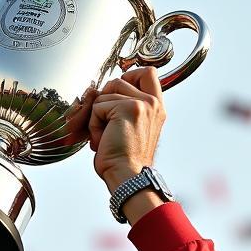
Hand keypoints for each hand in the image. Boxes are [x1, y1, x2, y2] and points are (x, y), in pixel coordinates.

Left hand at [88, 68, 166, 193]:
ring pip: (106, 92)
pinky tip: (103, 140)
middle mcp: (153, 103)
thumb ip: (124, 107)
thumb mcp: (130, 129)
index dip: (128, 76)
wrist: (128, 178)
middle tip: (108, 123)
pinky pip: (98, 106)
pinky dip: (94, 125)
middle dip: (106, 99)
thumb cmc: (124, 161)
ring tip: (106, 135)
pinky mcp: (128, 108)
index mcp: (156, 108)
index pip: (147, 72)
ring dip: (99, 115)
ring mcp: (142, 104)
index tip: (117, 94)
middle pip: (120, 78)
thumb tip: (99, 92)